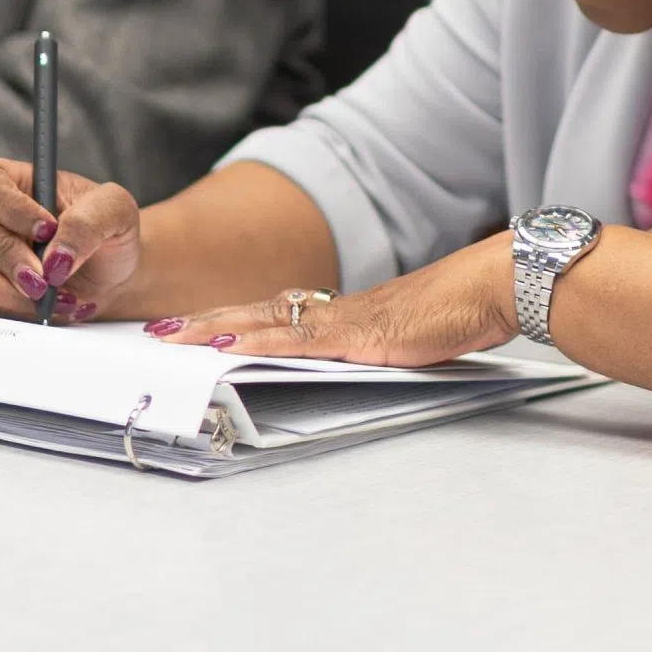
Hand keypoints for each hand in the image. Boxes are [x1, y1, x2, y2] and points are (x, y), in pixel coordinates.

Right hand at [0, 156, 139, 322]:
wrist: (114, 278)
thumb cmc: (108, 233)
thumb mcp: (116, 211)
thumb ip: (90, 222)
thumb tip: (55, 258)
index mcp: (12, 180)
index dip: (8, 205)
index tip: (48, 229)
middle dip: (3, 251)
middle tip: (44, 274)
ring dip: (4, 286)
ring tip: (50, 295)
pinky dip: (15, 308)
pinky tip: (51, 307)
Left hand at [145, 235, 516, 366]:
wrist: (492, 287)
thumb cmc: (463, 312)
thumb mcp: (413, 340)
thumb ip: (384, 351)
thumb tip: (374, 364)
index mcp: (348, 313)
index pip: (278, 314)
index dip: (236, 321)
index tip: (201, 329)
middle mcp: (336, 310)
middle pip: (256, 313)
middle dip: (205, 322)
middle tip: (160, 330)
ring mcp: (342, 320)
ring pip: (262, 321)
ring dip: (214, 328)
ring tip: (172, 337)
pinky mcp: (354, 334)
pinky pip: (292, 339)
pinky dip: (254, 342)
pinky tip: (224, 349)